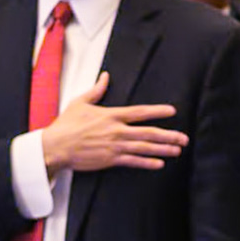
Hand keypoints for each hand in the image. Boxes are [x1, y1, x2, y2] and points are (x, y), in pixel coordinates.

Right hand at [40, 71, 188, 172]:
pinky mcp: (110, 159)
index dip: (157, 111)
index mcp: (111, 115)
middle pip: (148, 132)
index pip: (140, 112)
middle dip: (168, 135)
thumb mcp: (80, 103)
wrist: (56, 146)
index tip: (172, 111)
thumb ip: (96, 90)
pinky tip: (159, 163)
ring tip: (177, 150)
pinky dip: (147, 163)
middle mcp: (116, 130)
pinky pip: (133, 161)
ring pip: (144, 147)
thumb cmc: (66, 125)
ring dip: (163, 149)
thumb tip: (105, 76)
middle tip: (183, 138)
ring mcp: (115, 146)